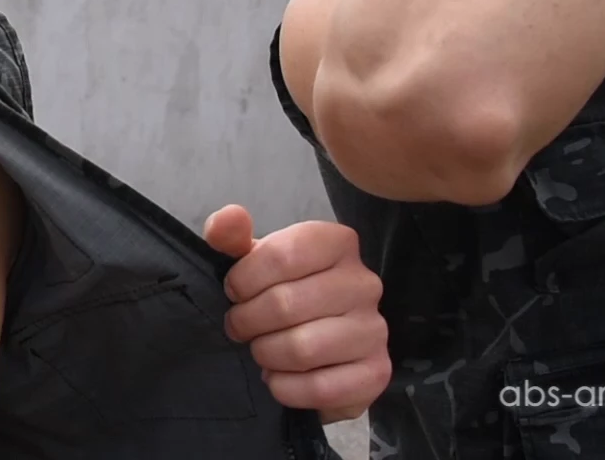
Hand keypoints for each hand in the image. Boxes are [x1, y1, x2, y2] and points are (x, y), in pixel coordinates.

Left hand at [204, 204, 388, 422]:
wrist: (312, 343)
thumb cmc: (279, 290)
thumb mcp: (251, 258)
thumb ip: (231, 236)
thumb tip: (228, 218)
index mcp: (337, 243)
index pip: (282, 255)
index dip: (245, 279)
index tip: (234, 292)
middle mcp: (364, 283)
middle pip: (286, 304)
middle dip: (248, 321)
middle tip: (240, 327)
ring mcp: (375, 329)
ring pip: (303, 348)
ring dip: (266, 354)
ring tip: (261, 350)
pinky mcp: (376, 373)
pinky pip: (321, 387)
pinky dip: (286, 387)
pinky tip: (278, 378)